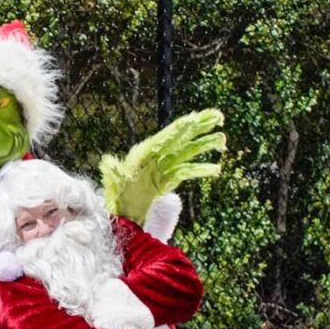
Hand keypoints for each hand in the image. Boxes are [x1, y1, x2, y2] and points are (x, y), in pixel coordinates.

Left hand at [100, 109, 225, 224]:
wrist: (122, 211)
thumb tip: (107, 161)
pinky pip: (187, 172)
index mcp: (144, 153)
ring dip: (205, 145)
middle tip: (218, 117)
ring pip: (187, 153)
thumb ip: (112, 170)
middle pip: (181, 139)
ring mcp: (164, 168)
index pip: (165, 138)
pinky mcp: (169, 180)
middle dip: (198, 128)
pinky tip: (215, 169)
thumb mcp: (112, 180)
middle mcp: (156, 157)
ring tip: (222, 139)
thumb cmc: (116, 193)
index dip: (180, 129)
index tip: (194, 118)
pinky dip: (201, 170)